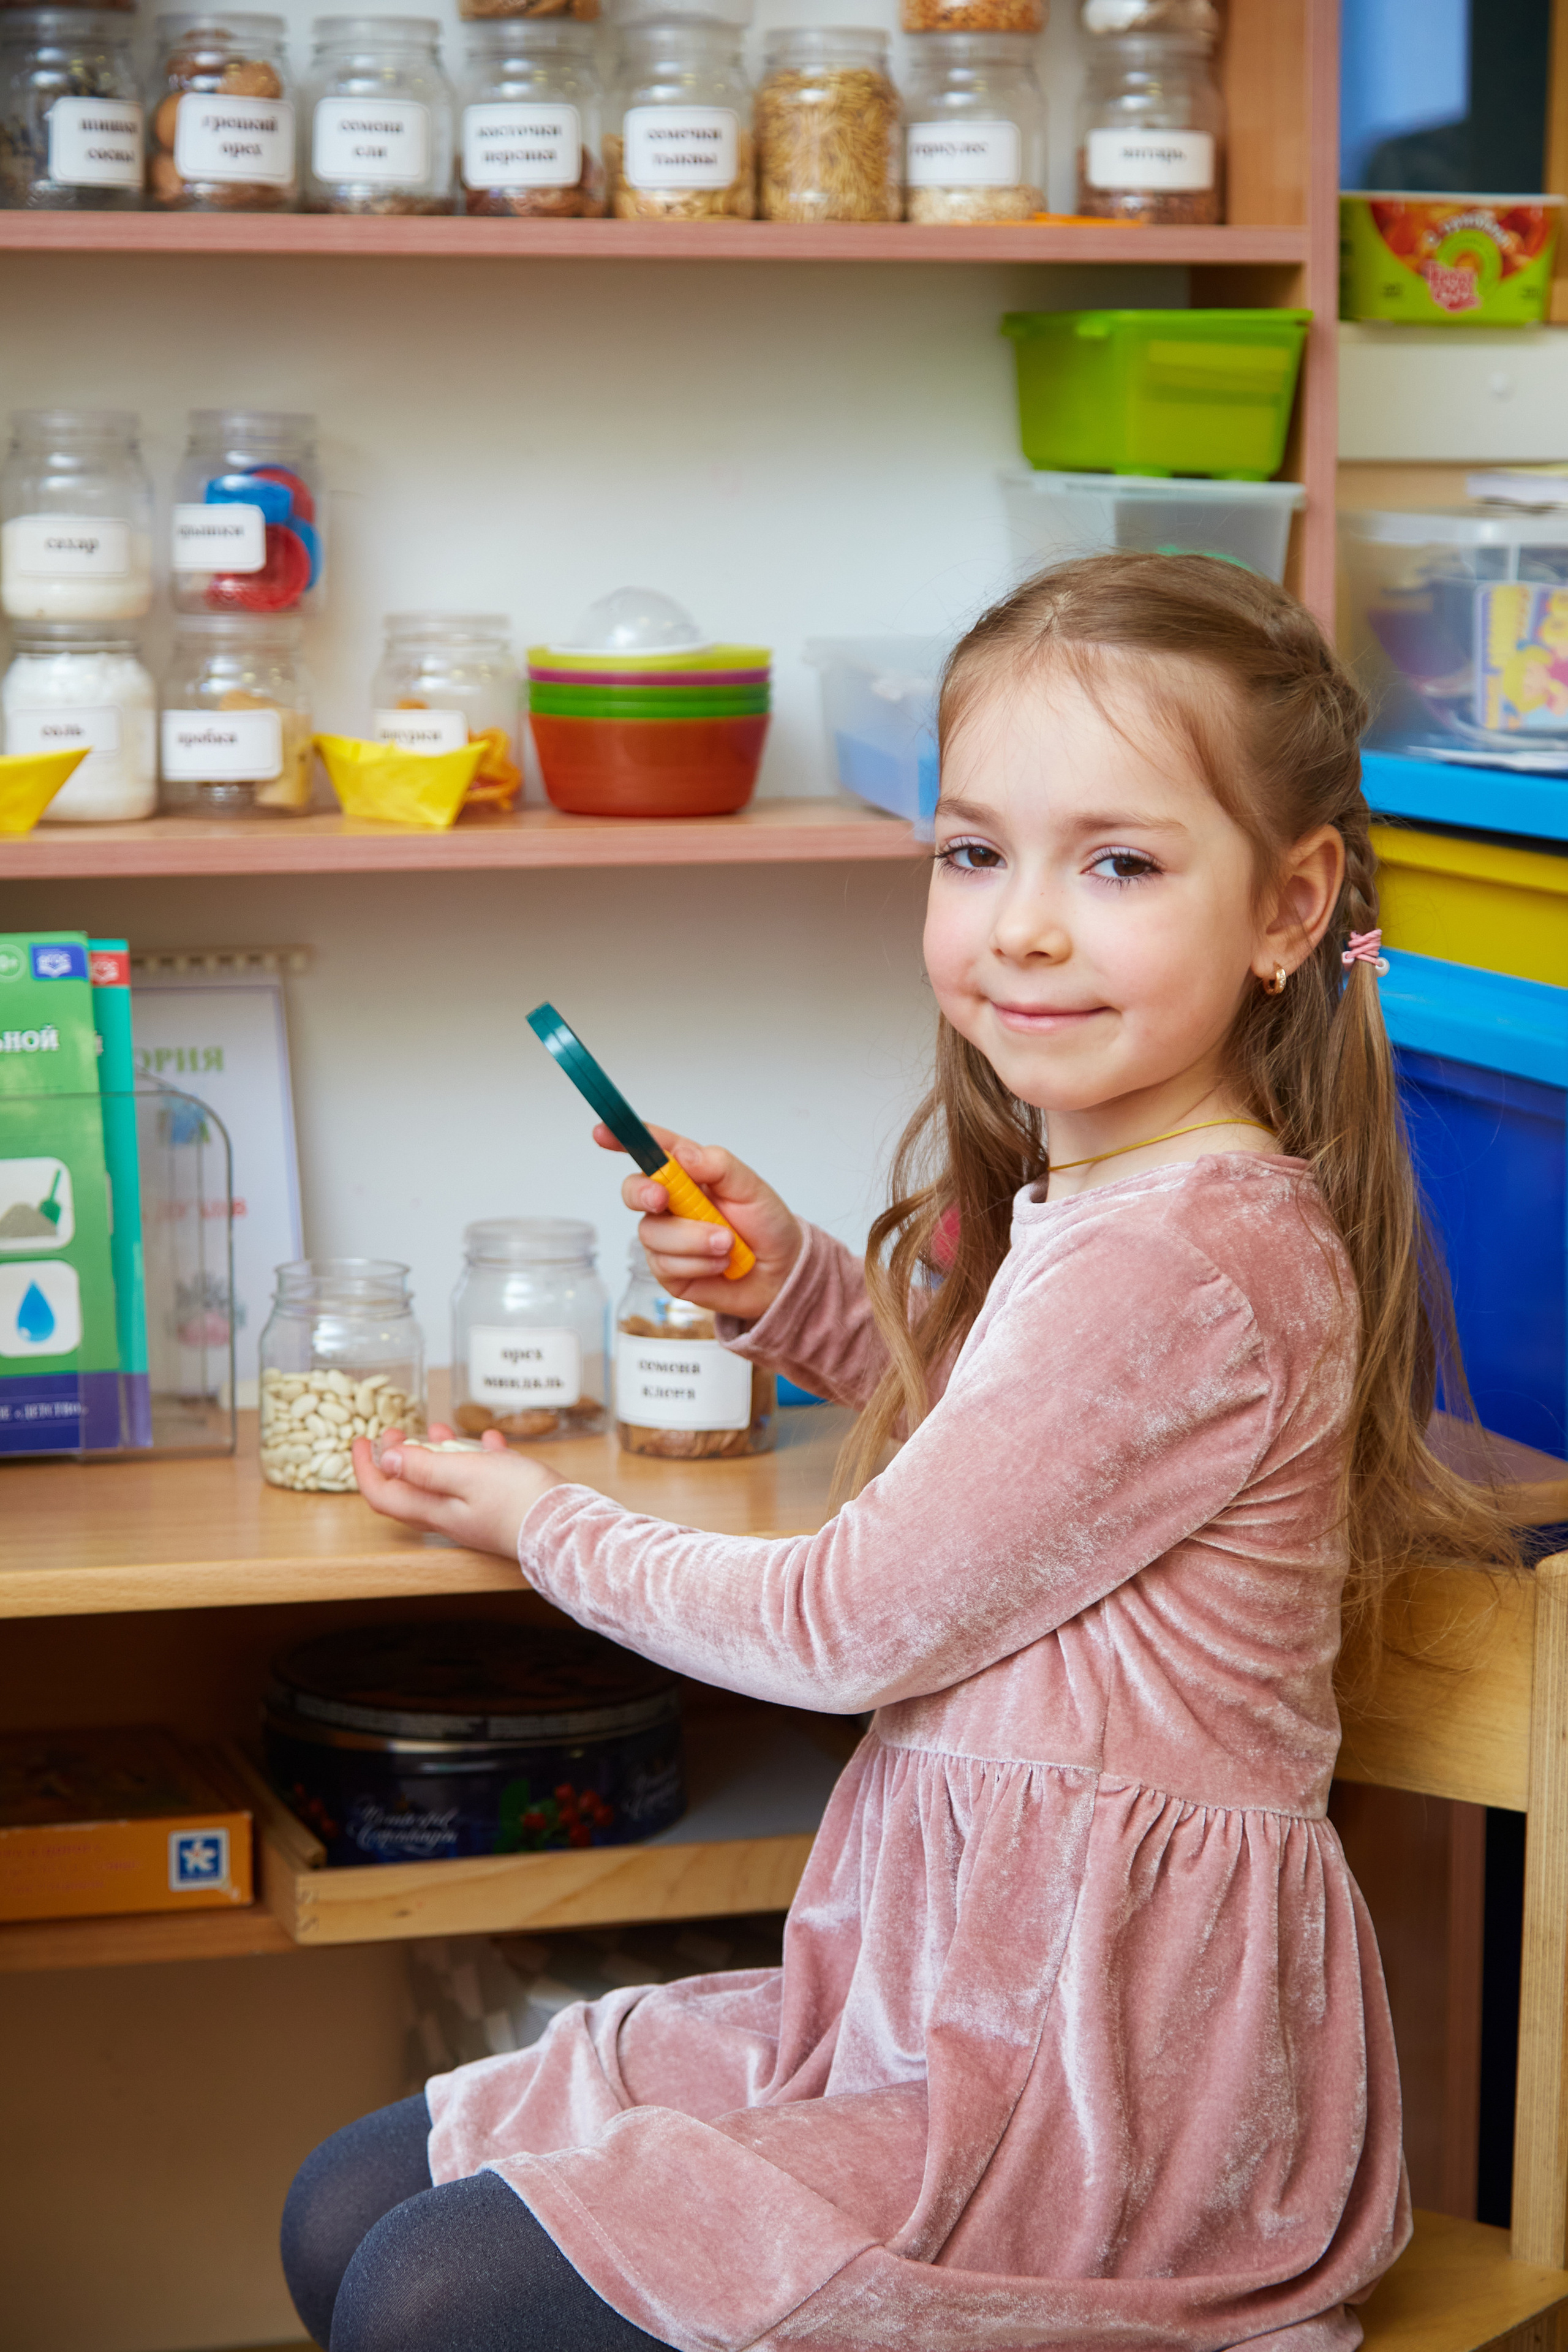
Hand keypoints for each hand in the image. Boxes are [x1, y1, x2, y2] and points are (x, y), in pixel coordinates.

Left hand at [353, 1423, 565, 1557]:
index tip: (362, 1440)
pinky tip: (491, 1441)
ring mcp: (476, 1514)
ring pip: (444, 1483)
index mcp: (435, 1510)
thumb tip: (389, 1460)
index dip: (366, 1468)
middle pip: (409, 1489)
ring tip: (436, 1430)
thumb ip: (426, 1468)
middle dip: (396, 1458)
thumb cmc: (519, 1501)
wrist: (567, 1529)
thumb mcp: (467, 1474)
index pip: (384, 1494)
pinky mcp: (501, 1509)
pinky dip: (479, 1458)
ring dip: (435, 1454)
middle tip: (394, 1431)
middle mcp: (451, 1516)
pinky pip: (482, 1480)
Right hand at [595, 1121, 801, 1320]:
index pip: (652, 1150)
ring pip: (652, 1233)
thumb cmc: (766, 1224)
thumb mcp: (751, 1187)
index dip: (623, 1138)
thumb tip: (684, 1155)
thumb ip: (719, 1165)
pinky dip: (698, 1263)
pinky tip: (720, 1263)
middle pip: (634, 1191)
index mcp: (688, 1174)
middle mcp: (671, 1203)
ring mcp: (666, 1237)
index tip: (602, 1132)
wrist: (781, 1273)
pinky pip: (666, 1264)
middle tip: (664, 1199)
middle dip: (644, 1193)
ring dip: (693, 1239)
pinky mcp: (668, 1270)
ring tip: (728, 1244)